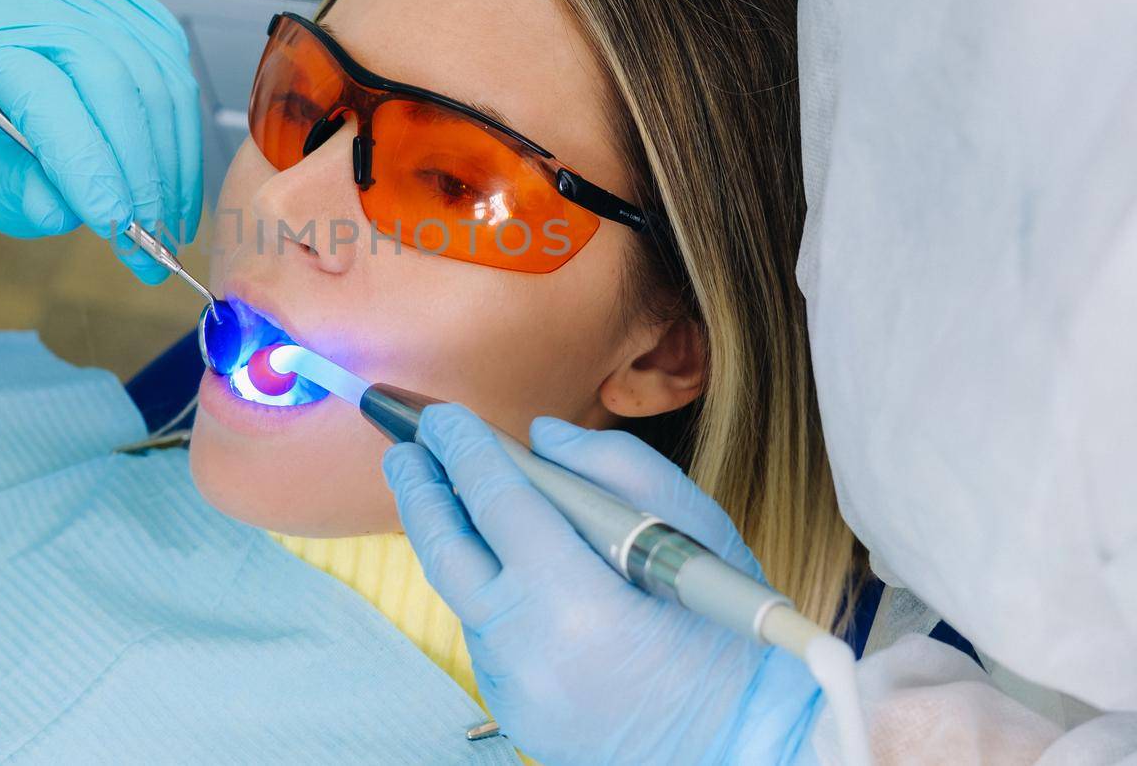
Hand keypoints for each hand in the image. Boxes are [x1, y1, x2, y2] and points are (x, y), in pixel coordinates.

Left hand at [0, 0, 201, 281]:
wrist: (1, 89)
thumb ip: (25, 197)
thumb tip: (71, 213)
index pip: (46, 97)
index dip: (87, 165)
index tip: (117, 224)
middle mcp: (38, 6)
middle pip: (111, 81)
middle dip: (140, 169)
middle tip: (153, 232)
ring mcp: (93, 2)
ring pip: (155, 81)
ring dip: (171, 161)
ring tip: (171, 220)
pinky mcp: (138, 15)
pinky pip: (178, 76)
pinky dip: (184, 136)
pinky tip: (177, 179)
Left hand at [384, 405, 822, 764]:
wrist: (747, 748)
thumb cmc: (732, 638)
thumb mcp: (694, 531)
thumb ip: (614, 467)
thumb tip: (541, 437)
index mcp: (574, 602)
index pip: (494, 500)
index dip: (461, 449)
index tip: (441, 418)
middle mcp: (527, 651)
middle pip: (445, 552)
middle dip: (419, 491)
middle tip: (404, 448)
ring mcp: (513, 690)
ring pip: (462, 596)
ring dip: (456, 543)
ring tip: (449, 497)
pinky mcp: (513, 714)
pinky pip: (486, 636)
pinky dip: (490, 594)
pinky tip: (506, 569)